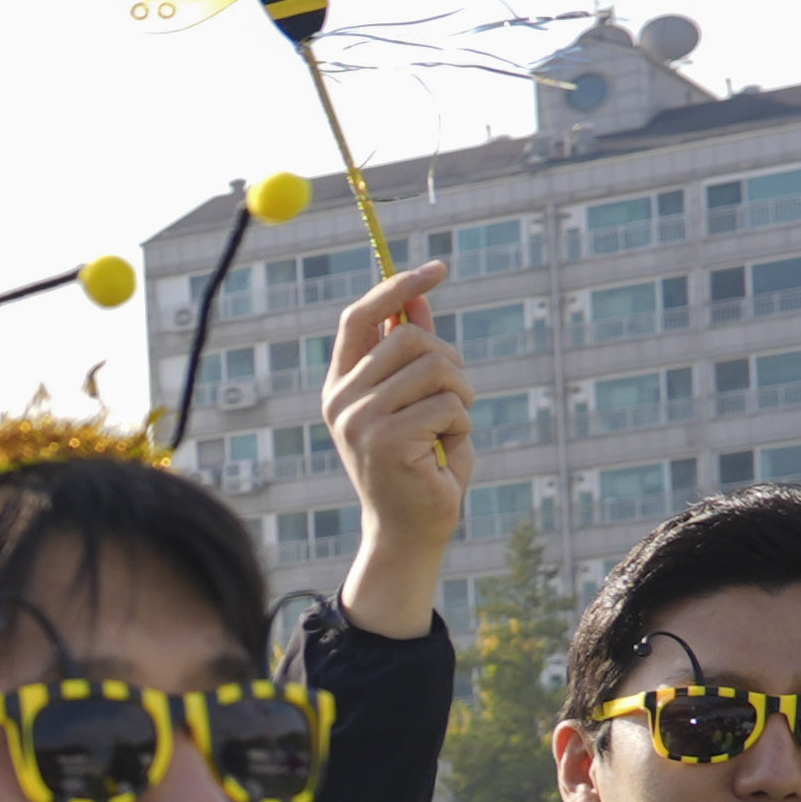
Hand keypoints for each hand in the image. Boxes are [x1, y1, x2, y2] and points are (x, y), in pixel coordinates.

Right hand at [324, 260, 474, 640]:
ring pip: (434, 367)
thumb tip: (419, 301)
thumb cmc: (419, 466)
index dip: (398, 286)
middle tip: (457, 397)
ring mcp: (358, 420)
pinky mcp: (385, 440)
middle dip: (449, 360)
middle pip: (408, 336)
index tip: (437, 268)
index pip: (360, 316)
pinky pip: (447, 403)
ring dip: (460, 393)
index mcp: (340, 386)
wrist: (410, 533)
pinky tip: (444, 452)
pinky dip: (461, 423)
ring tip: (450, 427)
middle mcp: (340, 400)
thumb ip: (413, 355)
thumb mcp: (416, 402)